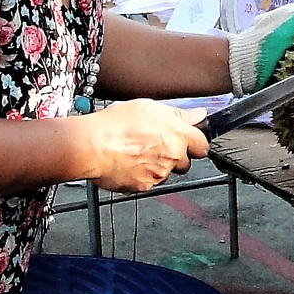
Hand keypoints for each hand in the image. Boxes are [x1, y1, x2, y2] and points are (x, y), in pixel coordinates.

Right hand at [84, 99, 208, 193]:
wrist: (91, 146)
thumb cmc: (115, 124)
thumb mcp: (149, 107)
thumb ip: (178, 114)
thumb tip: (198, 115)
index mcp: (177, 135)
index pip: (202, 145)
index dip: (194, 142)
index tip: (187, 140)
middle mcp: (172, 156)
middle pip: (185, 162)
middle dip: (175, 156)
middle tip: (154, 144)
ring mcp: (158, 174)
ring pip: (165, 172)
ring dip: (157, 165)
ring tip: (136, 151)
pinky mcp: (144, 186)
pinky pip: (148, 182)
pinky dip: (141, 174)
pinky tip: (128, 162)